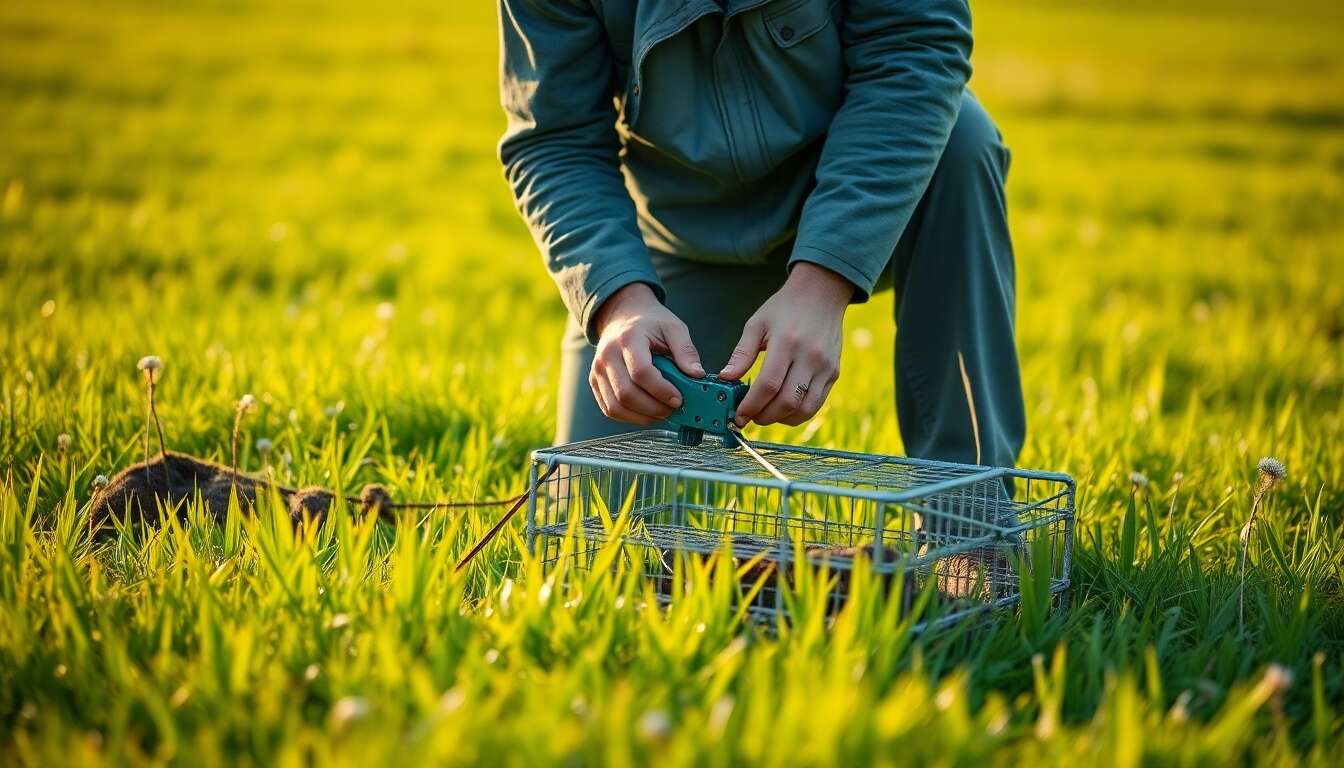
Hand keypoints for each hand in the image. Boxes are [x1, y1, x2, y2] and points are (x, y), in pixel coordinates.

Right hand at [590, 282, 704, 424]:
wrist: (622, 316)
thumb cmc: (650, 323)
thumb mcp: (673, 328)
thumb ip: (686, 351)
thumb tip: (697, 375)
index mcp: (628, 339)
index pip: (641, 372)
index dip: (661, 391)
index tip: (678, 399)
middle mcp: (607, 355)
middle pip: (626, 393)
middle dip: (653, 408)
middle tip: (672, 410)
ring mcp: (597, 370)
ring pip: (615, 406)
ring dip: (641, 417)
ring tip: (661, 413)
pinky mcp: (595, 382)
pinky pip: (609, 408)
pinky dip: (629, 417)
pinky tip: (647, 413)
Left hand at [719, 262, 850, 426]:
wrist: (821, 294)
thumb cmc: (784, 308)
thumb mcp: (756, 323)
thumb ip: (742, 353)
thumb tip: (725, 378)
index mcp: (787, 342)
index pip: (769, 385)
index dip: (751, 405)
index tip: (738, 415)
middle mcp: (810, 356)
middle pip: (787, 401)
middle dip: (764, 416)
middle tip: (749, 417)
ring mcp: (825, 367)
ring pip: (804, 409)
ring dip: (781, 419)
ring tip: (765, 414)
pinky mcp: (834, 373)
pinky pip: (816, 404)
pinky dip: (798, 414)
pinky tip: (783, 409)